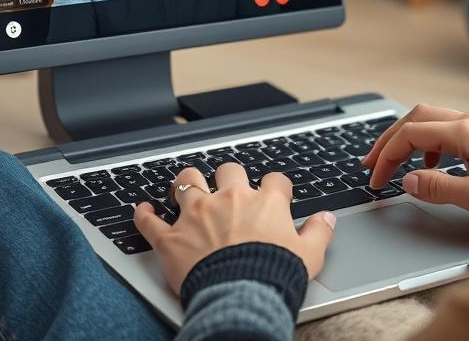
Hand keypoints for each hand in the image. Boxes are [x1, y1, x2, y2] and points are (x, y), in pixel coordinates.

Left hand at [133, 162, 336, 295]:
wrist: (241, 297)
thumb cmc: (274, 275)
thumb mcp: (310, 255)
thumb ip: (319, 232)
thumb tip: (327, 218)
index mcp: (264, 202)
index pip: (274, 181)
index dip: (276, 187)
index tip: (275, 195)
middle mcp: (229, 199)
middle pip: (228, 171)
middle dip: (228, 176)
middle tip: (228, 187)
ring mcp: (197, 215)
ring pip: (186, 182)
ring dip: (186, 182)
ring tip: (185, 185)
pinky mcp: (171, 237)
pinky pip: (150, 221)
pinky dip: (143, 214)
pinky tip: (142, 209)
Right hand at [363, 104, 468, 219]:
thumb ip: (438, 188)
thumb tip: (407, 181)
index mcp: (465, 131)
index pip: (411, 134)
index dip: (387, 156)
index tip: (376, 179)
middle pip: (416, 118)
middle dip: (390, 139)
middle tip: (371, 163)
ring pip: (432, 121)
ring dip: (409, 139)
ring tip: (397, 165)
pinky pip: (448, 130)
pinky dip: (430, 144)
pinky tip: (433, 166)